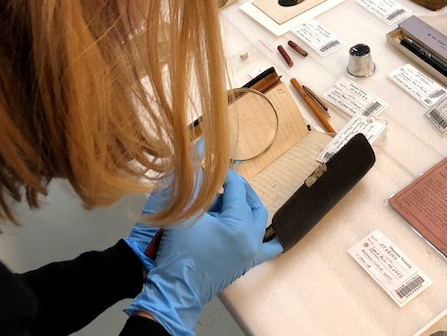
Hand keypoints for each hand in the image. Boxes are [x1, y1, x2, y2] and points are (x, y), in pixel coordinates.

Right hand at [125, 169, 282, 334]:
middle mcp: (251, 239)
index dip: (224, 176)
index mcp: (239, 225)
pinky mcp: (246, 265)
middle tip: (223, 182)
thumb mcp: (184, 214)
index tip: (212, 167)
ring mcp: (251, 254)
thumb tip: (201, 157)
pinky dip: (268, 239)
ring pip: (258, 222)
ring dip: (248, 207)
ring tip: (230, 200)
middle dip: (240, 190)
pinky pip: (266, 250)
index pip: (236, 190)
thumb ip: (195, 185)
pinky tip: (272, 235)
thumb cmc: (179, 252)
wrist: (175, 290)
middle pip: (252, 204)